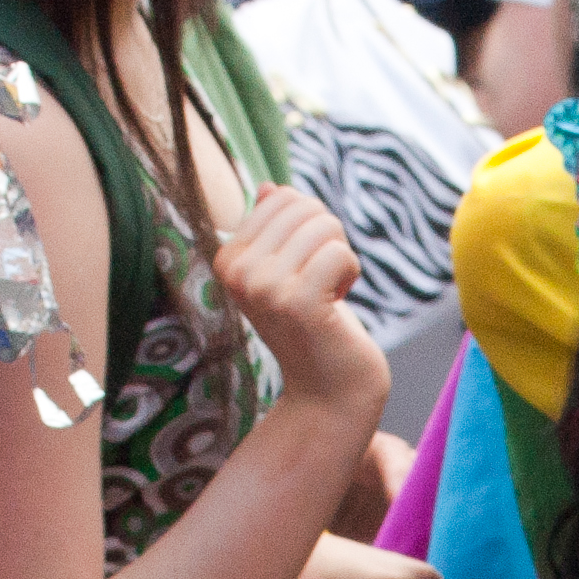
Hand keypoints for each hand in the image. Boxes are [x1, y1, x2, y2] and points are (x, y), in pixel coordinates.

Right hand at [216, 187, 383, 410]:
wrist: (329, 390)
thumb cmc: (314, 325)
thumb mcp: (288, 270)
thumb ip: (276, 229)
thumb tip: (270, 188)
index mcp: (227, 258)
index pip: (284, 198)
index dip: (310, 229)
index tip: (303, 271)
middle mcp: (237, 271)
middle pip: (305, 207)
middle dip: (328, 240)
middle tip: (320, 284)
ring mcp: (263, 287)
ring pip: (325, 226)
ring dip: (340, 258)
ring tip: (326, 296)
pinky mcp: (296, 302)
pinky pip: (340, 252)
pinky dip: (350, 273)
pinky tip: (336, 304)